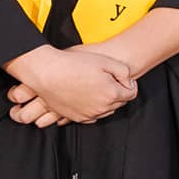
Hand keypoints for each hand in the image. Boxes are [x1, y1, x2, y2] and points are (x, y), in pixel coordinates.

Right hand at [4, 46, 135, 126]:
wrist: (47, 73)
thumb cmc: (75, 65)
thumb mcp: (105, 61)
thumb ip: (124, 72)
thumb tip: (129, 82)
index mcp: (111, 94)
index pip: (131, 94)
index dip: (129, 84)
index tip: (121, 77)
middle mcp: (101, 108)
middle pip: (119, 103)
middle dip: (118, 92)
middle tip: (108, 79)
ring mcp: (87, 115)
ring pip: (106, 111)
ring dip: (105, 101)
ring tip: (95, 86)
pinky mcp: (75, 118)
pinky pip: (91, 116)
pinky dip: (93, 107)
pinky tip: (87, 95)